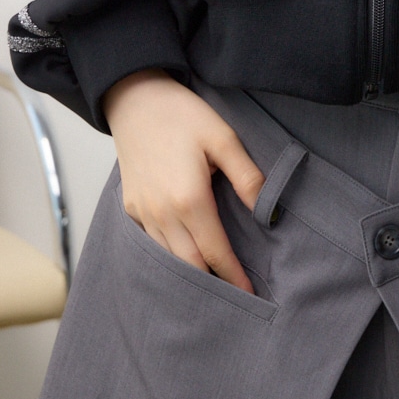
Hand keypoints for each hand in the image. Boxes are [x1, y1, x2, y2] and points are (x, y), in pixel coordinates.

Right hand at [102, 68, 264, 292]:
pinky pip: (151, 244)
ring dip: (189, 275)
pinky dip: (168, 257)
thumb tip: (267, 210)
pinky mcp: (131, 207)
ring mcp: (142, 212)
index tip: (250, 294)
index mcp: (189, 199)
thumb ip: (246, 177)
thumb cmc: (182, 115)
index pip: (215, 251)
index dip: (233, 275)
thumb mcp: (223, 138)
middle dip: (212, 284)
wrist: (135, 98)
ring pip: (168, 258)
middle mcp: (162, 213)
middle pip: (189, 264)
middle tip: (235, 300)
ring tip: (213, 286)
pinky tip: (183, 260)